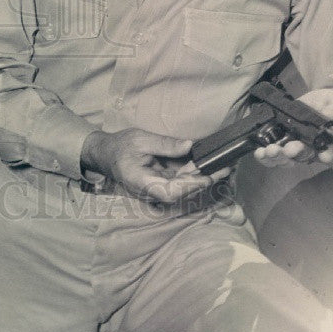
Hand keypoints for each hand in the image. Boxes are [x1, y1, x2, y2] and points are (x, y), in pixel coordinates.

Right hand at [81, 128, 217, 204]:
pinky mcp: (162, 183)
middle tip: (226, 167)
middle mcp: (152, 191)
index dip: (191, 186)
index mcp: (143, 182)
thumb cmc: (120, 146)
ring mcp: (158, 188)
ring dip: (203, 177)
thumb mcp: (140, 139)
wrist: (106, 154)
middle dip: (205, 180)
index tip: (208, 177)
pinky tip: (209, 164)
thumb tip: (189, 146)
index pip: (171, 191)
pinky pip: (181, 181)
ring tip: (223, 165)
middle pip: (182, 192)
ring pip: (184, 187)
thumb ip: (164, 144)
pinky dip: (195, 173)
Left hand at [254, 88, 332, 167]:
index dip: (326, 154)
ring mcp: (295, 147)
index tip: (324, 156)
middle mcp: (311, 148)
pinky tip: (259, 153)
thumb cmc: (330, 105)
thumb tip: (331, 115)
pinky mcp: (281, 142)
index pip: (329, 150)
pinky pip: (273, 154)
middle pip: (303, 156)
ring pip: (286, 158)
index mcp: (327, 141)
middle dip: (294, 153)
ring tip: (270, 151)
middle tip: (288, 150)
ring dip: (277, 156)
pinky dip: (265, 156)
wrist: (315, 103)